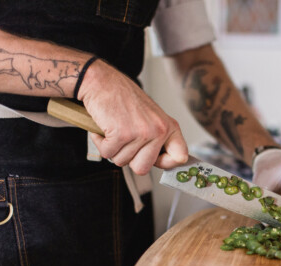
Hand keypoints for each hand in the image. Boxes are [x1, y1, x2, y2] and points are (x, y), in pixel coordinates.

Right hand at [78, 59, 188, 174]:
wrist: (102, 81)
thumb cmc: (124, 99)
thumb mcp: (152, 117)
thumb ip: (159, 139)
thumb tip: (165, 162)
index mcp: (169, 126)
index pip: (179, 157)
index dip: (165, 163)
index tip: (156, 160)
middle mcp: (158, 130)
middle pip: (143, 168)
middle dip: (129, 159)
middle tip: (125, 141)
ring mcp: (141, 133)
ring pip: (122, 162)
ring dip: (113, 148)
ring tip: (115, 129)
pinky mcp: (121, 134)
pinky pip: (108, 154)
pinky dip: (101, 143)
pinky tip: (105, 128)